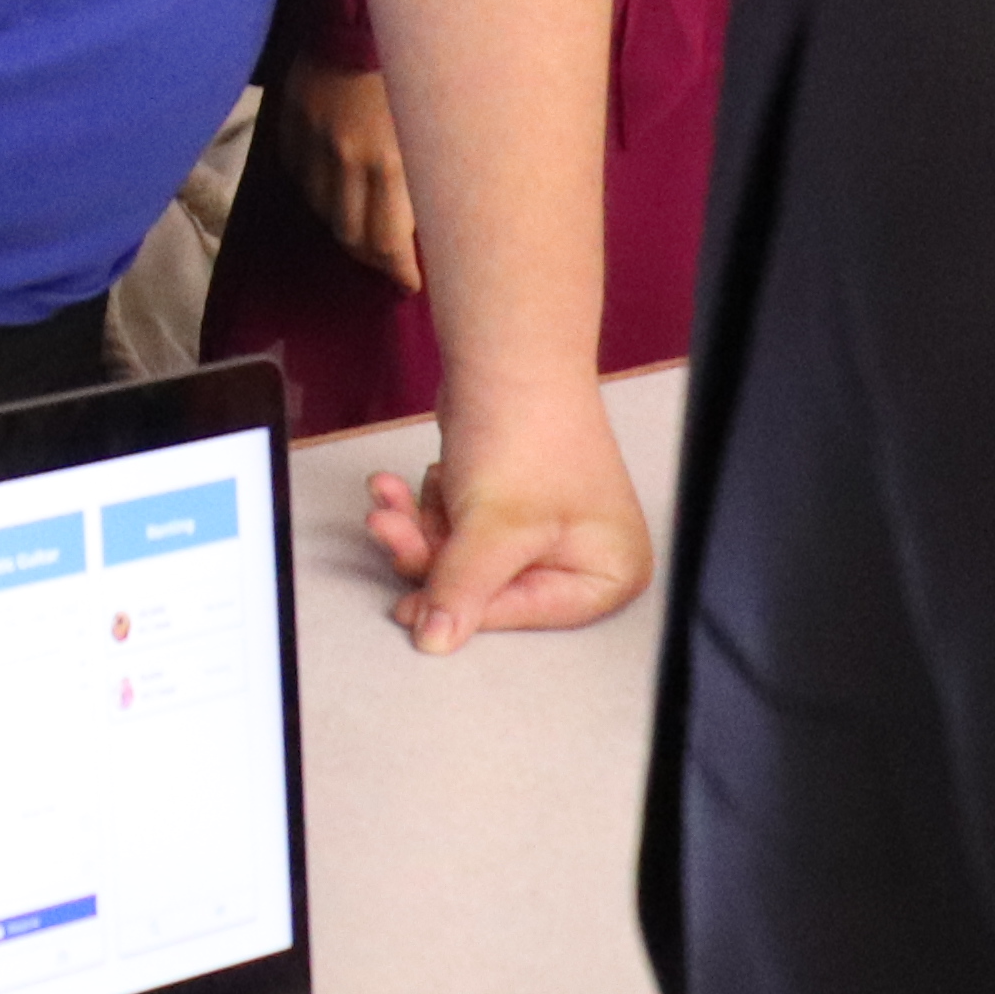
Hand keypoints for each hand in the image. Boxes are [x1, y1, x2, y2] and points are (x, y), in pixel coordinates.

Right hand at [278, 62, 419, 289]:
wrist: (362, 12)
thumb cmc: (418, 65)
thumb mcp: (439, 125)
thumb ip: (428, 174)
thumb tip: (433, 222)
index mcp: (392, 161)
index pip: (387, 243)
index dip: (398, 271)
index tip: (411, 283)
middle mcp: (347, 160)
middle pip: (351, 235)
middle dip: (372, 257)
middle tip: (390, 262)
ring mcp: (312, 143)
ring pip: (323, 211)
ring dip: (345, 225)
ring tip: (364, 228)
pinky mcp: (289, 126)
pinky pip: (300, 178)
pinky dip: (318, 192)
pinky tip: (335, 189)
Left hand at [360, 396, 651, 652]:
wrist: (504, 351)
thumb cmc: (527, 433)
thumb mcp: (495, 528)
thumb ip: (463, 590)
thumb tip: (435, 641)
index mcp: (608, 571)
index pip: (525, 611)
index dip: (464, 608)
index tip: (410, 610)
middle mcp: (581, 553)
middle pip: (488, 583)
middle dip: (430, 553)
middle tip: (386, 529)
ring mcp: (541, 524)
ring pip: (462, 552)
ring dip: (419, 525)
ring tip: (387, 498)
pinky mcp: (505, 497)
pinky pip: (457, 522)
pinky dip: (429, 503)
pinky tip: (403, 482)